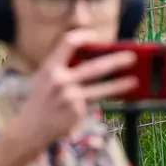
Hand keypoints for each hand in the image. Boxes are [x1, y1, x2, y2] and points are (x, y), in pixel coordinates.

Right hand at [3, 33, 133, 154]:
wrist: (30, 129)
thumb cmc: (40, 100)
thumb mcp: (44, 78)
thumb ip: (61, 66)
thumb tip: (90, 55)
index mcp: (50, 68)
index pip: (68, 43)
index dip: (84, 36)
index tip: (96, 36)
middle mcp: (61, 81)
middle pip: (94, 67)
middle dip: (115, 61)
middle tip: (132, 56)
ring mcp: (70, 97)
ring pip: (101, 89)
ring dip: (120, 84)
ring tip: (134, 81)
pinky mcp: (77, 112)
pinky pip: (94, 102)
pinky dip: (102, 99)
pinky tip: (111, 97)